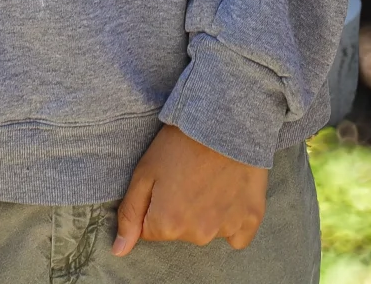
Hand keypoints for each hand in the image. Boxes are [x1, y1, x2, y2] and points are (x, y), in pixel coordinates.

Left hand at [112, 126, 268, 253]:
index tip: (168, 182)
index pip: (152, 230)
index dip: (158, 204)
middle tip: (189, 177)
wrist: (225, 118)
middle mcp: (198, 234)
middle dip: (182, 210)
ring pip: (209, 230)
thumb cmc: (181, 142)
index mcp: (168, 224)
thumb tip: (119, 251)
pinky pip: (239, 235)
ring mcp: (227, 227)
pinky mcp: (252, 218)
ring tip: (212, 179)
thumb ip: (130, 214)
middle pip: (182, 232)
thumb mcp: (145, 172)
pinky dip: (234, 220)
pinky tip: (231, 194)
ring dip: (209, 213)